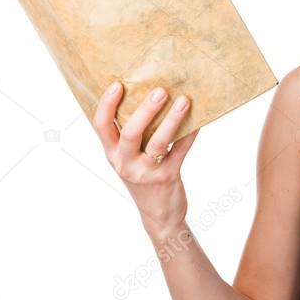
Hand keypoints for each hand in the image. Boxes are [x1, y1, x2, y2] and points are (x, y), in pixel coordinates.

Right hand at [93, 81, 198, 233]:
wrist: (158, 214)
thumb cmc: (143, 176)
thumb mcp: (129, 158)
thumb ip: (131, 134)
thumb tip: (147, 94)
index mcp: (111, 153)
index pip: (101, 126)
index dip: (106, 104)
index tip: (117, 84)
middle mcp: (125, 162)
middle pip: (130, 132)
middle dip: (145, 110)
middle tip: (160, 90)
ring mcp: (146, 171)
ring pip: (158, 142)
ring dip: (172, 120)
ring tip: (183, 100)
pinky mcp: (167, 177)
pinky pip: (180, 151)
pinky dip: (190, 134)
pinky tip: (198, 120)